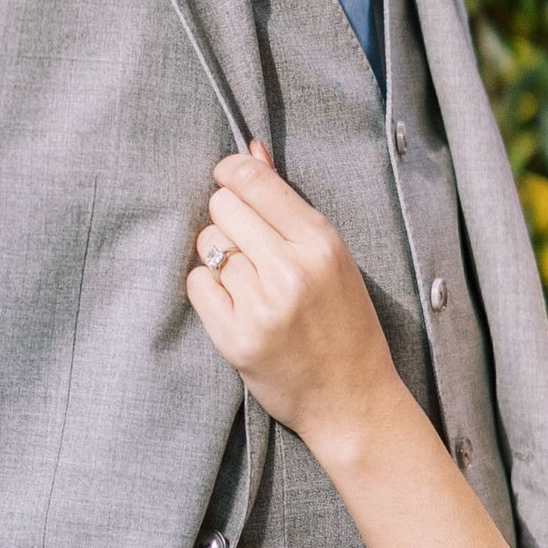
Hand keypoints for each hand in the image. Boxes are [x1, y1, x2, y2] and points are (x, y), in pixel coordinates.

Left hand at [187, 144, 400, 460]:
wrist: (351, 399)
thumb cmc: (344, 323)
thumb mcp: (331, 256)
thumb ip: (287, 203)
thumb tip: (250, 149)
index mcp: (321, 242)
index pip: (253, 180)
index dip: (231, 173)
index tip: (230, 181)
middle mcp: (291, 270)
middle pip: (222, 207)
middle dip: (228, 219)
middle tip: (248, 245)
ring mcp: (261, 306)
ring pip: (207, 246)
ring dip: (218, 257)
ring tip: (247, 280)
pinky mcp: (235, 338)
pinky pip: (196, 285)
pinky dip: (209, 290)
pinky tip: (235, 304)